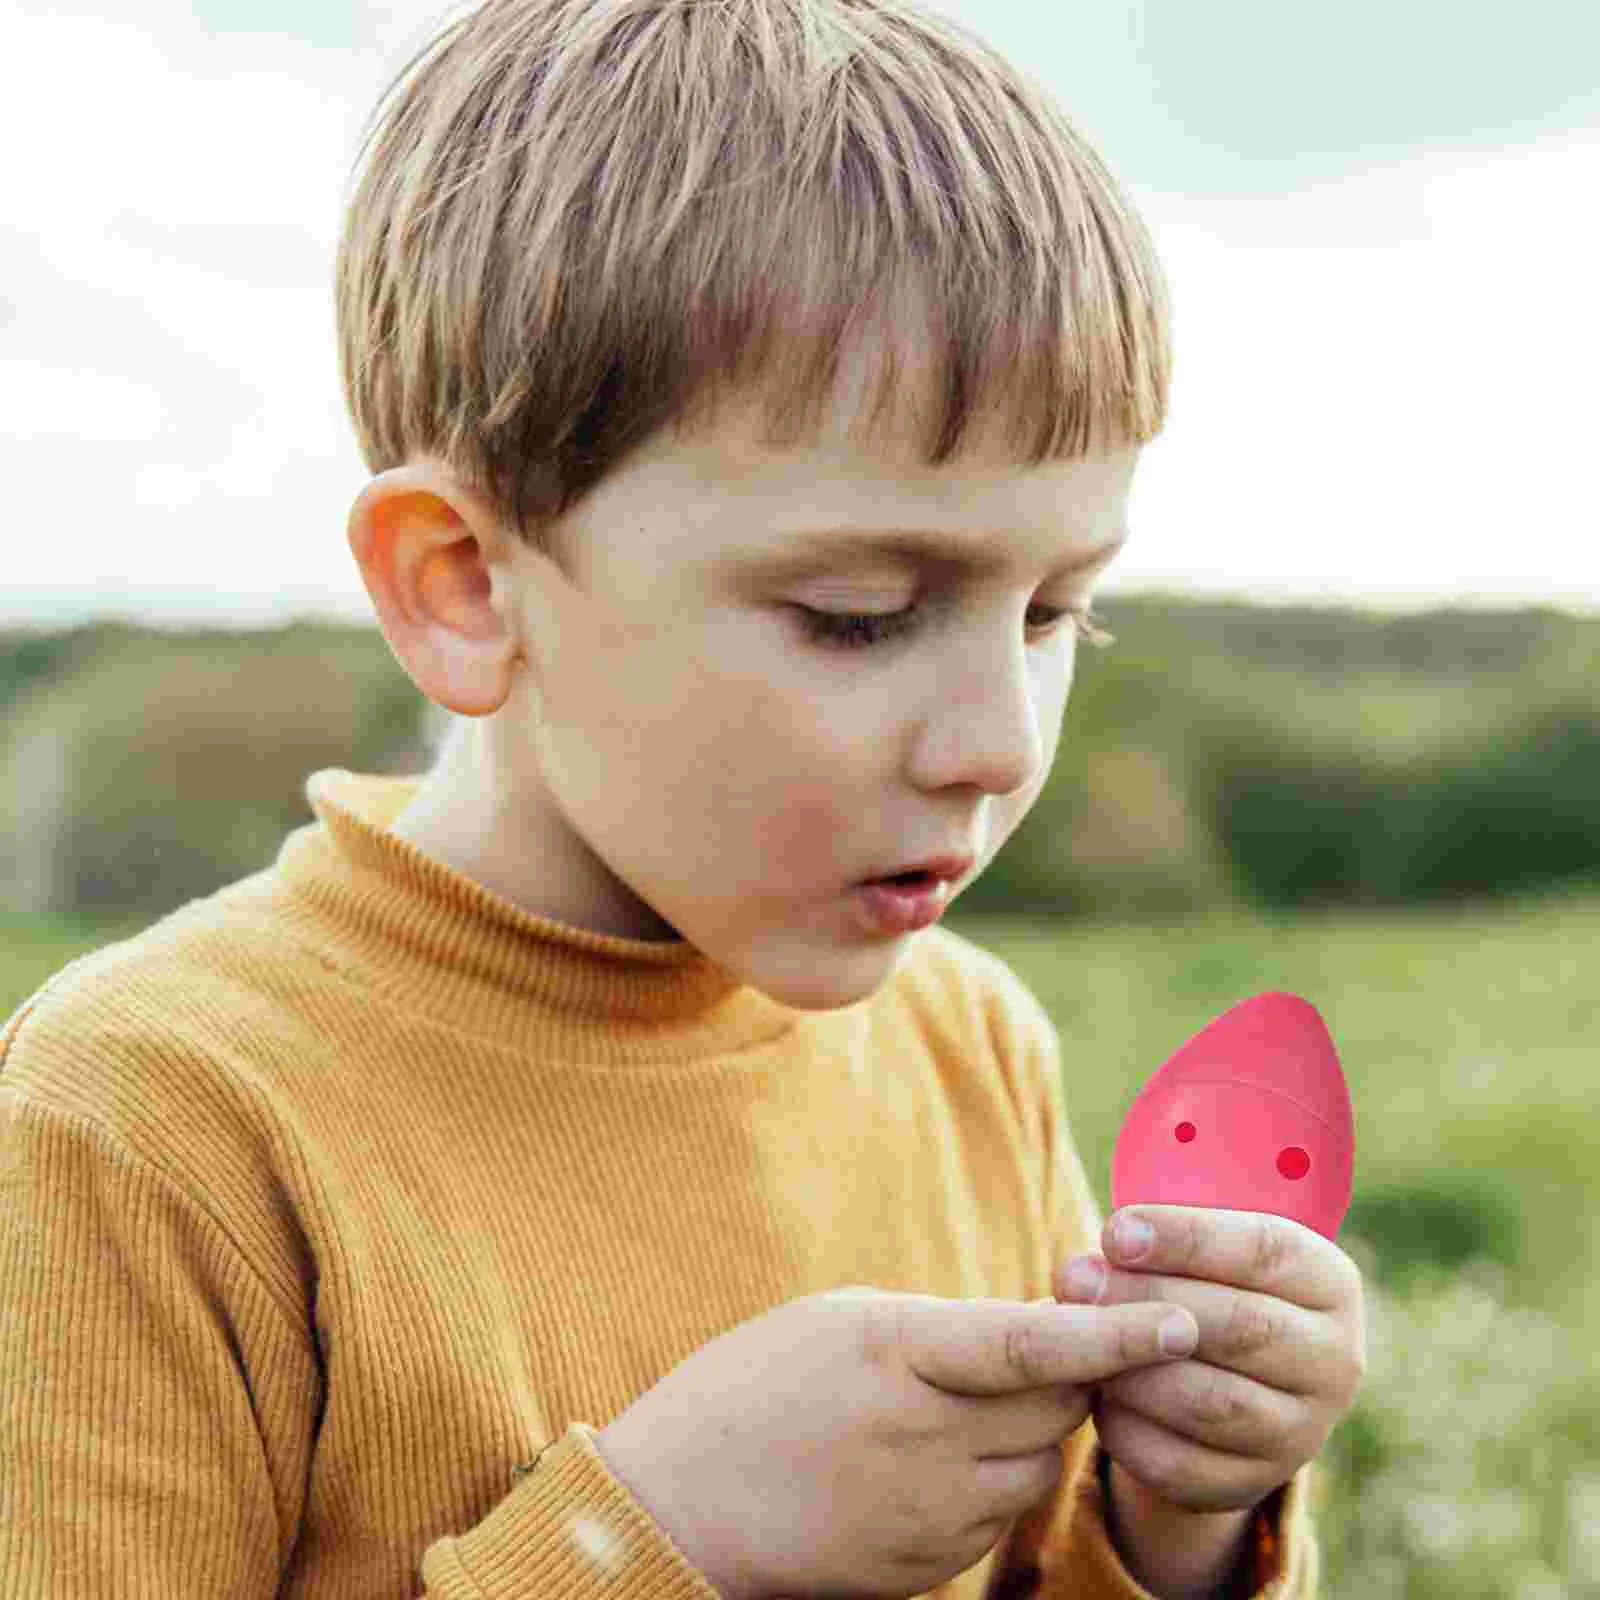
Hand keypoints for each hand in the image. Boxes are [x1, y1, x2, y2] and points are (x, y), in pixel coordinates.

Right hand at [594, 1285, 1199, 1599]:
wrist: (680, 1501)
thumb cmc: (753, 1385)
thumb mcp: (842, 1322)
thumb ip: (939, 1330)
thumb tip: (1027, 1339)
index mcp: (896, 1354)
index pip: (1034, 1344)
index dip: (1117, 1334)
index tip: (1181, 1320)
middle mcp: (922, 1437)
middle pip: (1056, 1408)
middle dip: (1076, 1376)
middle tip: (1053, 1346)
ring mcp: (925, 1512)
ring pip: (1036, 1465)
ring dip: (1033, 1430)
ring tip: (964, 1404)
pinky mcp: (925, 1567)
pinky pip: (996, 1514)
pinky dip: (990, 1479)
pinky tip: (932, 1458)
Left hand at [1055, 1205, 1366, 1515]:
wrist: (1219, 1377)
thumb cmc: (1200, 1283)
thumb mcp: (1198, 1248)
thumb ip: (1159, 1240)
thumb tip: (1093, 1263)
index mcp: (1329, 1281)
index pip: (1266, 1249)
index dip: (1187, 1237)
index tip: (1115, 1232)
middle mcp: (1334, 1360)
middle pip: (1240, 1325)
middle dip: (1147, 1299)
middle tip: (1076, 1281)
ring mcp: (1303, 1431)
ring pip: (1213, 1401)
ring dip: (1134, 1368)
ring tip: (1078, 1338)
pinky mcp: (1254, 1482)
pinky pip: (1184, 1463)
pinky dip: (1129, 1427)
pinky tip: (1093, 1392)